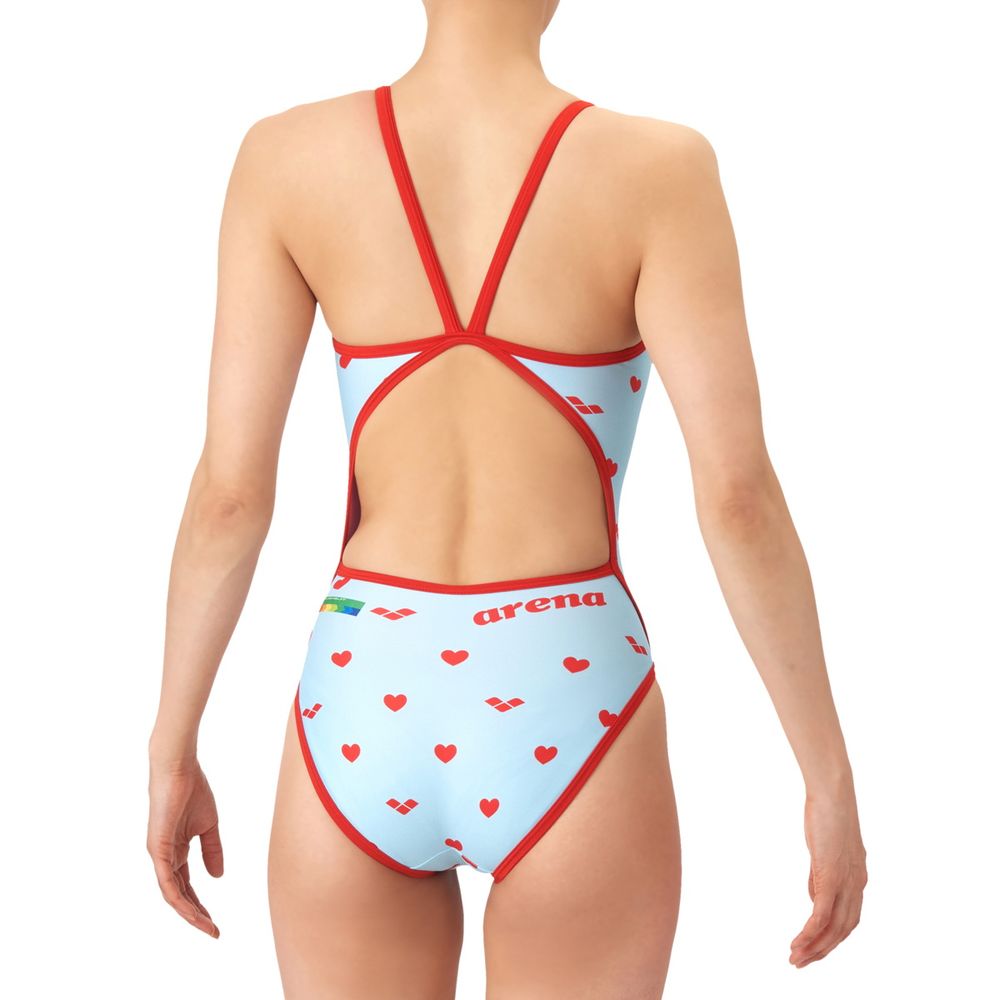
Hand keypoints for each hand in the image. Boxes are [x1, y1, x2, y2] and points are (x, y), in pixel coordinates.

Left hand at [147, 755, 223, 937]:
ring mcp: (159, 854)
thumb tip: (217, 877)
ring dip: (189, 913)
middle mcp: (165, 856)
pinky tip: (192, 910)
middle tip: (214, 931)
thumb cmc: (192, 790)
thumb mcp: (209, 825)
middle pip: (179, 894)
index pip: (187, 885)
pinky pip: (168, 882)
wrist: (180, 768)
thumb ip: (212, 850)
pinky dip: (179, 899)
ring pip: (172, 894)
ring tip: (207, 926)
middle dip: (196, 914)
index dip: (200, 904)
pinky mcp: (158, 849)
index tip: (215, 920)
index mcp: (176, 850)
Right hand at [789, 786, 866, 966]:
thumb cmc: (828, 814)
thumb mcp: (825, 850)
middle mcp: (857, 885)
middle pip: (843, 930)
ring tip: (795, 958)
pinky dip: (811, 932)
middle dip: (822, 951)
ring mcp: (846, 882)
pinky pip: (822, 914)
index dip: (832, 938)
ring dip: (815, 947)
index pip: (848, 919)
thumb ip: (822, 876)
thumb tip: (814, 898)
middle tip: (801, 963)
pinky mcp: (832, 876)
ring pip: (833, 928)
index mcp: (857, 878)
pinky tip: (798, 942)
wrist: (833, 794)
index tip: (814, 949)